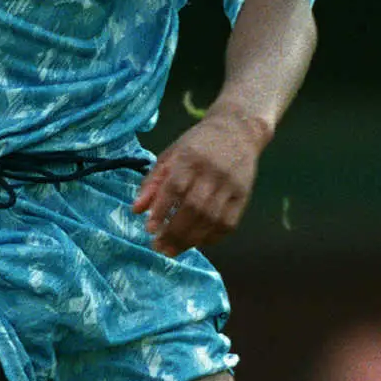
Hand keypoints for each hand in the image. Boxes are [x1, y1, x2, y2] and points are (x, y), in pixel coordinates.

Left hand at [133, 104, 268, 255]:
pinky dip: (211, 238)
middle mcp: (212, 171)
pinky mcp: (243, 196)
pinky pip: (228, 223)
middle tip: (159, 247)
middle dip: (174, 232)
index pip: (175, 187)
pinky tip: (196, 242)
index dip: (162, 210)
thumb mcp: (170, 155)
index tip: (150, 229)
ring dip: (190, 240)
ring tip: (172, 250)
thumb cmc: (197, 145)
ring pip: (211, 219)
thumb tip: (136, 210)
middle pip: (194, 207)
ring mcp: (230, 185)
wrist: (238, 130)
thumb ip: (152, 182)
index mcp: (190, 158)